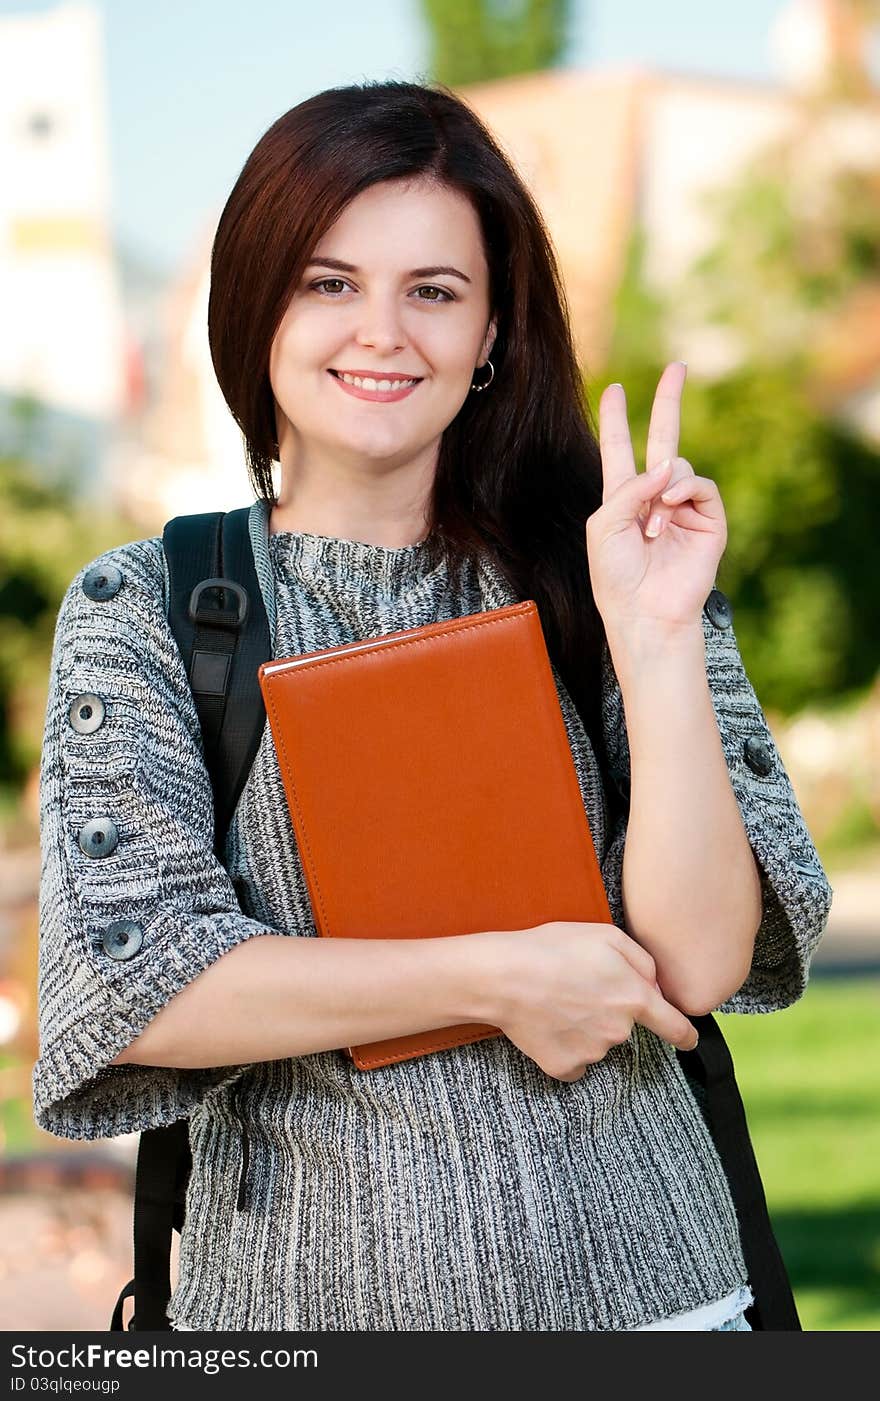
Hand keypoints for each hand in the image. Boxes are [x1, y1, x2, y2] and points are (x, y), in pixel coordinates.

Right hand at [489, 921, 698, 1082]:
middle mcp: (619, 1031)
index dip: (685, 1034)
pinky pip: (574, 1060)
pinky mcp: (564, 1067)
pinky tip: (547, 1024)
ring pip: (598, 1042)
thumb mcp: (605, 935)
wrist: (504, 977)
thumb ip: (642, 960)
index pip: (674, 1026)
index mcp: (633, 998)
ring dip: (584, 1027)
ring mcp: (592, 1053)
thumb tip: (654, 986)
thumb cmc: (552, 949)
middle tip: (576, 986)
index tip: (689, 1040)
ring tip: (556, 1000)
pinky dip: (565, 1046)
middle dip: (608, 1010)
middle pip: (624, 1026)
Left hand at [586, 362, 726, 635]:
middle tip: (677, 366)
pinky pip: (701, 485)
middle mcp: (655, 497)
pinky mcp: (709, 520)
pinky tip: (670, 510)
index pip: (620, 449)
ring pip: (680, 466)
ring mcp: (684, 507)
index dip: (618, 420)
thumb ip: (629, 488)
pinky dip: (684, 491)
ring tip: (653, 524)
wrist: (644, 611)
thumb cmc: (616, 575)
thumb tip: (671, 466)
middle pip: (664, 438)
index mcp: (623, 497)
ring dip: (663, 489)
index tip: (614, 390)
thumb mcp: (605, 525)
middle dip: (669, 402)